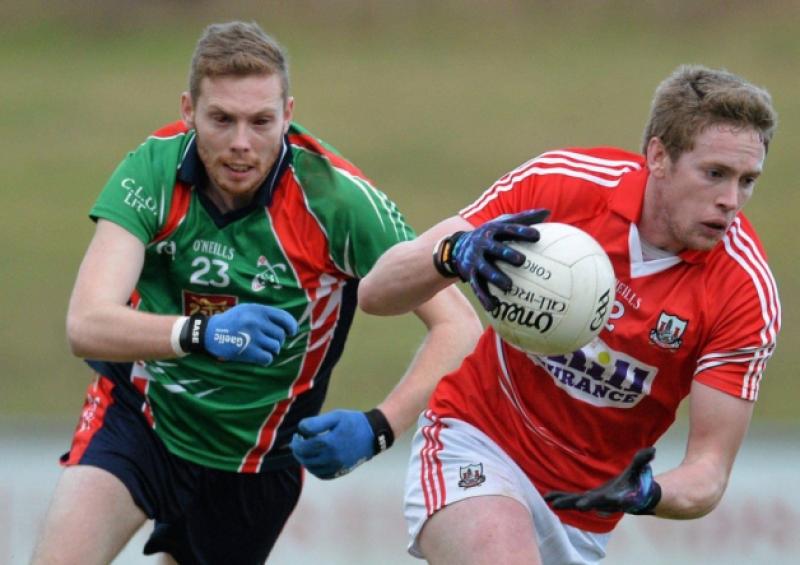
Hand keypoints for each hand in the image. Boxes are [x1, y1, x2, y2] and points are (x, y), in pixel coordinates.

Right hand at [204, 304, 297, 364]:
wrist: (209, 333)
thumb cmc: (231, 321)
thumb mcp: (247, 310)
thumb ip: (265, 314)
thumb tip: (287, 325)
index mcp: (258, 310)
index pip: (284, 318)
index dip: (291, 326)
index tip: (291, 332)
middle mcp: (256, 322)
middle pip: (280, 335)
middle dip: (277, 340)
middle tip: (269, 342)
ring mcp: (252, 337)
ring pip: (276, 347)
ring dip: (272, 350)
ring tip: (263, 348)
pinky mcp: (248, 351)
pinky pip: (268, 358)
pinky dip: (266, 359)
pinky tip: (259, 356)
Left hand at [290, 410, 376, 478]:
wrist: (374, 434)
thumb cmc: (353, 422)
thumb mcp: (336, 416)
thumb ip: (316, 422)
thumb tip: (300, 429)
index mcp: (329, 443)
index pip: (303, 447)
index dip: (296, 441)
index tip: (298, 434)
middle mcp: (332, 458)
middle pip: (305, 459)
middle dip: (298, 450)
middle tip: (299, 442)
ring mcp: (337, 466)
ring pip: (312, 468)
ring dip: (304, 460)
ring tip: (306, 450)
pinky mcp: (341, 471)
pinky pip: (322, 475)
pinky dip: (314, 468)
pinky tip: (315, 459)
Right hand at [450, 209, 548, 309]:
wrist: (458, 246)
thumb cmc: (490, 235)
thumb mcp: (502, 223)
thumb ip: (523, 219)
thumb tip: (548, 211)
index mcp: (493, 230)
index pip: (508, 229)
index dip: (522, 232)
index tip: (537, 236)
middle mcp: (482, 244)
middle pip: (494, 248)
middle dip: (506, 253)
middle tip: (521, 260)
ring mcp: (475, 260)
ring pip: (485, 269)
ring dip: (495, 277)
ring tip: (508, 286)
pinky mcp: (470, 274)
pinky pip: (477, 287)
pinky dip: (484, 297)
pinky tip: (494, 307)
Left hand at [544, 447, 660, 514]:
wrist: (631, 495)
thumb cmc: (634, 482)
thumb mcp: (638, 470)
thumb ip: (642, 460)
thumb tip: (652, 449)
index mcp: (614, 496)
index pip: (605, 500)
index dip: (596, 501)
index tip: (586, 504)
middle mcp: (601, 501)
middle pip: (586, 503)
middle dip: (575, 503)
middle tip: (561, 505)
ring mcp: (592, 500)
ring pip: (575, 502)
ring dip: (563, 501)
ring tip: (548, 501)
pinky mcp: (586, 497)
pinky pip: (571, 498)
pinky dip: (560, 497)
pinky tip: (548, 497)